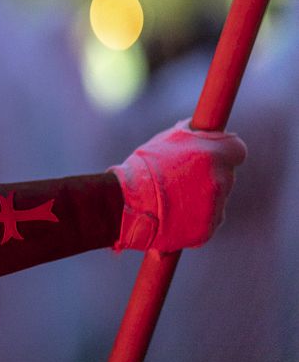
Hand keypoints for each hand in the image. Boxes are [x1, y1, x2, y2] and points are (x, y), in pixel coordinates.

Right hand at [109, 119, 246, 251]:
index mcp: (214, 154)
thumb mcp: (165, 140)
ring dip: (199, 200)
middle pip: (224, 176)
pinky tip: (170, 215)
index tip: (213, 155)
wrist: (125, 204)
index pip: (237, 150)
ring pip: (215, 201)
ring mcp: (216, 208)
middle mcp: (221, 180)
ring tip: (169, 199)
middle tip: (179, 178)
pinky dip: (191, 220)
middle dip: (207, 177)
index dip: (224, 152)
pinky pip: (205, 222)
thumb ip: (191, 135)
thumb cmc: (141, 168)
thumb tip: (202, 130)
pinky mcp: (206, 231)